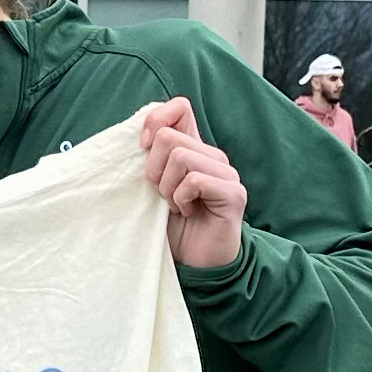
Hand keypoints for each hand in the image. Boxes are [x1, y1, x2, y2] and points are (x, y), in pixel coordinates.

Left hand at [139, 97, 245, 269]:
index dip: (155, 119)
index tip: (142, 147)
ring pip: (180, 156)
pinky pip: (194, 180)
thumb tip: (139, 134)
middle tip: (161, 194)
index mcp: (194, 150)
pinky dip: (181, 198)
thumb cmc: (172, 227)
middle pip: (168, 136)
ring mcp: (226, 174)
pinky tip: (187, 213)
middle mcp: (212, 156)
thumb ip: (151, 160)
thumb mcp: (153, 188)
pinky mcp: (232, 193)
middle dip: (153, 169)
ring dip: (167, 187)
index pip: (180, 107)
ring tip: (175, 206)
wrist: (194, 264)